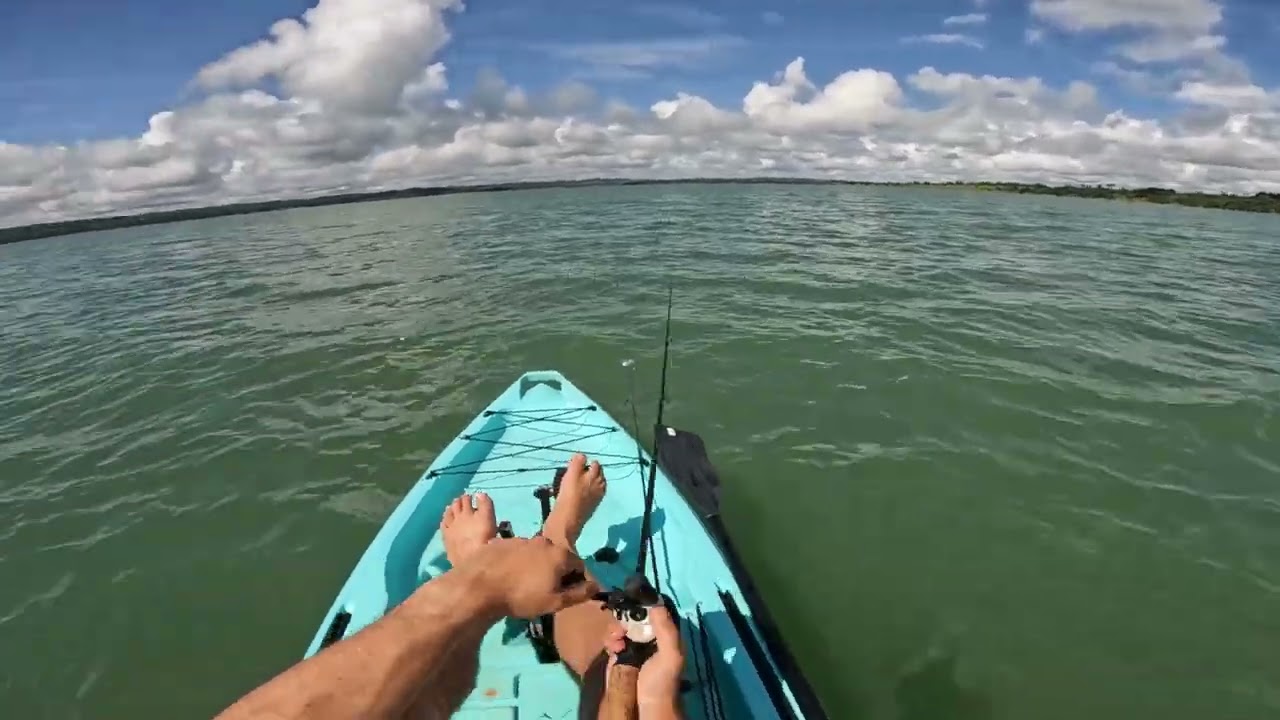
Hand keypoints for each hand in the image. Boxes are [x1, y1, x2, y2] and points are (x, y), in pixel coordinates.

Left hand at [454, 536, 599, 618]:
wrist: (480, 586)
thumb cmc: (521, 597)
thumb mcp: (554, 602)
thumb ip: (579, 593)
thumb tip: (596, 586)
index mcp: (560, 554)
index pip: (578, 565)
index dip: (574, 580)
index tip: (563, 594)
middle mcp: (543, 541)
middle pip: (557, 557)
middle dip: (555, 571)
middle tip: (543, 590)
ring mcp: (521, 539)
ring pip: (536, 554)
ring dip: (535, 566)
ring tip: (522, 585)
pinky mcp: (502, 541)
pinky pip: (517, 552)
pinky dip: (517, 562)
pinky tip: (507, 577)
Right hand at [604, 606, 684, 712]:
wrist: (645, 706)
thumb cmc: (662, 680)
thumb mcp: (671, 655)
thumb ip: (666, 630)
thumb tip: (655, 604)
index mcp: (663, 634)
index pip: (653, 612)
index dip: (643, 604)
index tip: (634, 600)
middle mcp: (647, 637)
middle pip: (633, 616)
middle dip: (626, 616)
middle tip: (624, 624)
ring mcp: (631, 646)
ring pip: (620, 626)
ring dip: (616, 628)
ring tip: (618, 637)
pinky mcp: (616, 655)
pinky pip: (610, 640)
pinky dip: (610, 639)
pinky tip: (614, 647)